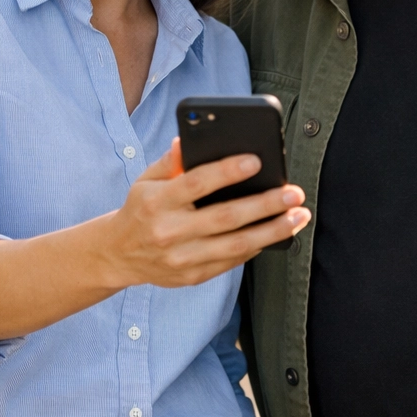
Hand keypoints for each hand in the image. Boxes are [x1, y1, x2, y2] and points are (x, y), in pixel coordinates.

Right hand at [100, 139, 309, 288]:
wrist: (118, 255)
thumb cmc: (141, 208)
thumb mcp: (146, 180)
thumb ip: (170, 162)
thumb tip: (187, 140)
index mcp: (157, 202)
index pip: (196, 183)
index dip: (227, 171)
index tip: (257, 160)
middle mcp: (169, 232)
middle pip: (226, 217)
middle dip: (265, 204)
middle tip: (294, 193)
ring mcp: (181, 258)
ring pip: (236, 245)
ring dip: (273, 231)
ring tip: (299, 216)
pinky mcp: (192, 276)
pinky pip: (232, 261)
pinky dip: (257, 247)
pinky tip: (277, 233)